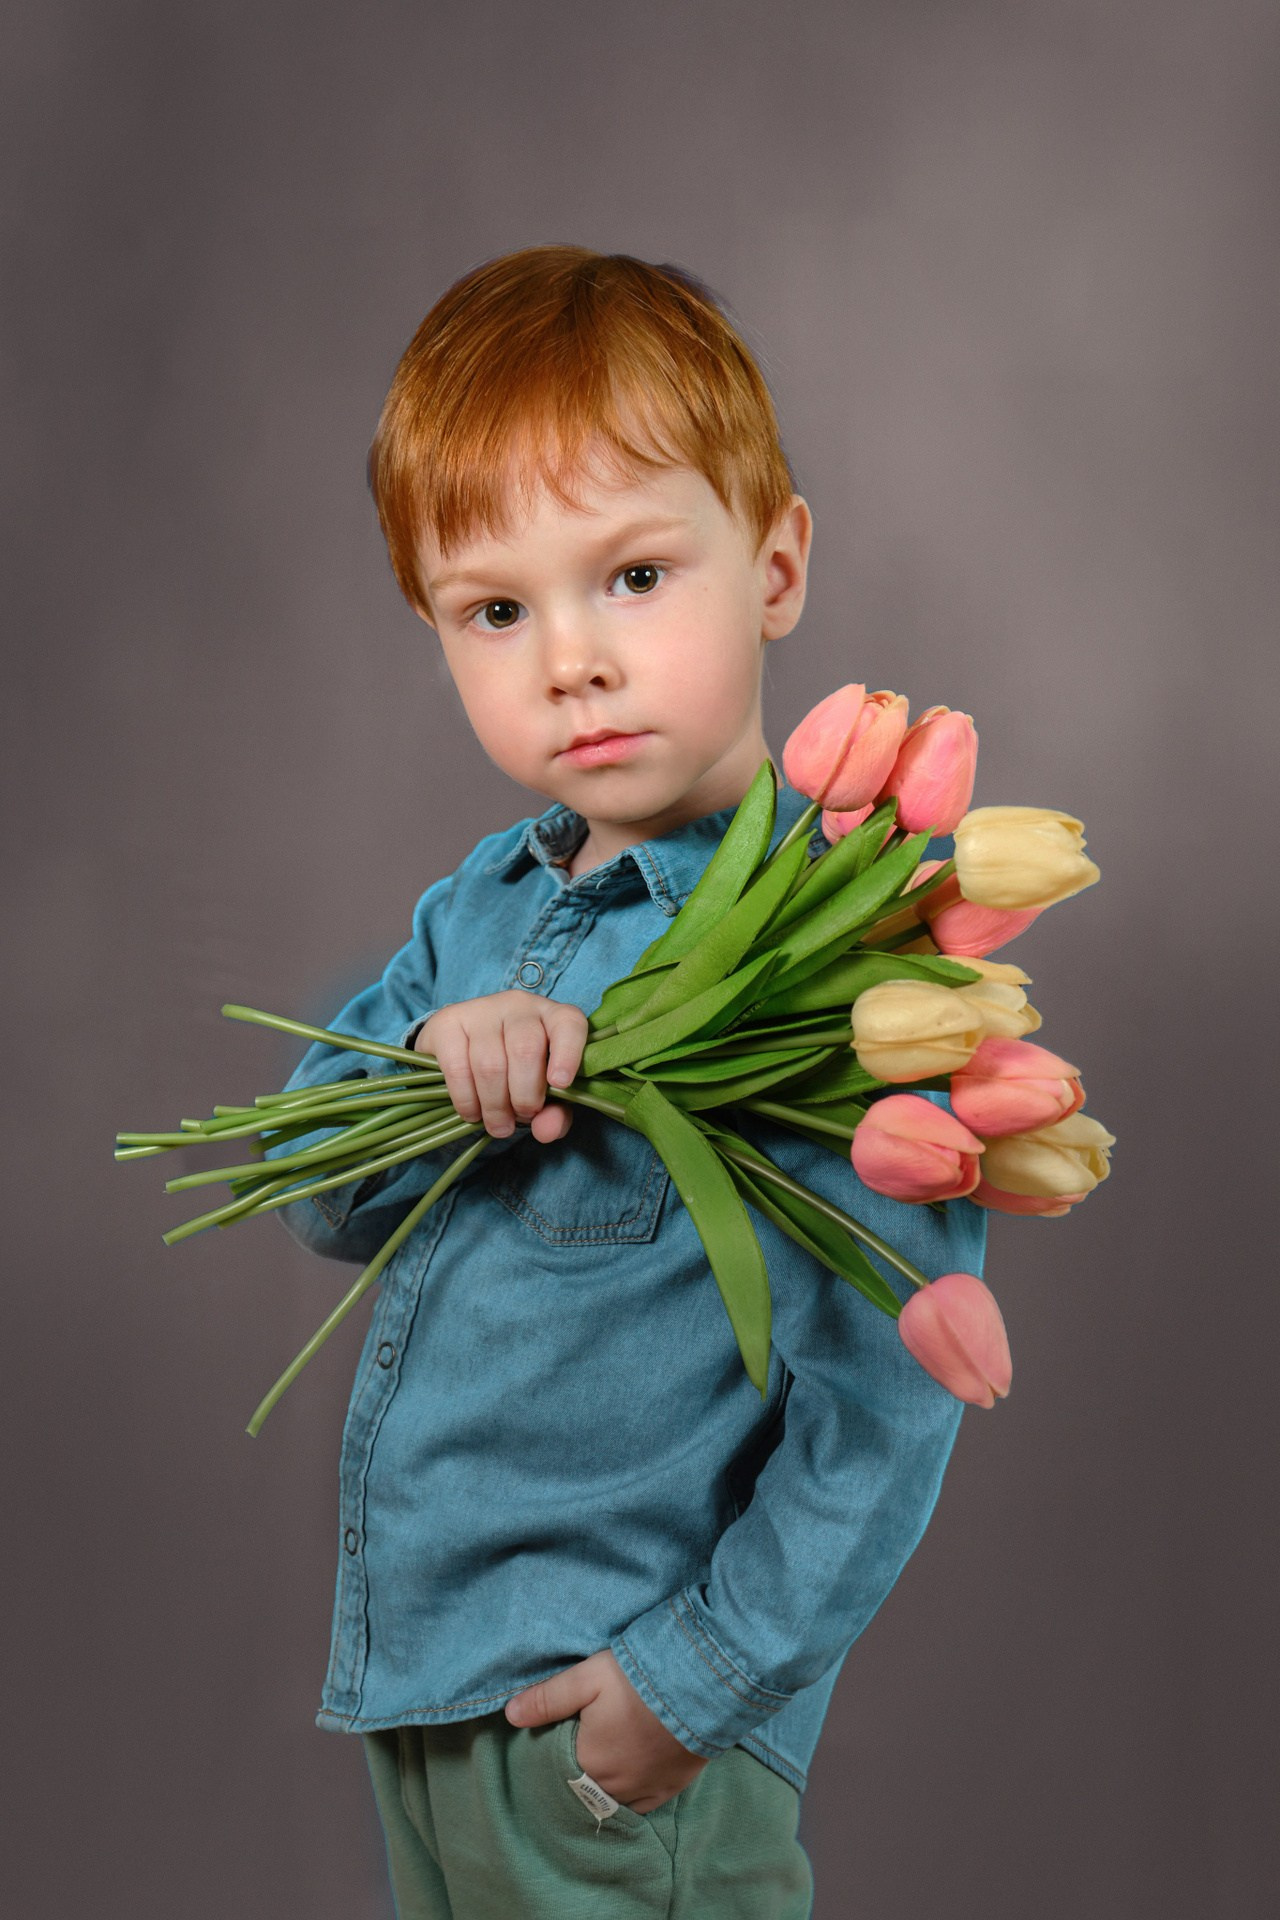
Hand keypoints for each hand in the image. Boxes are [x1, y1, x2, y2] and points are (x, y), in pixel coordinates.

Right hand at [415, 991, 586, 1145]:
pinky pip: (457, 1068)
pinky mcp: (447, 1022)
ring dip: (495, 1105)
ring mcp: (480, 1010)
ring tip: (499, 1125)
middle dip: (525, 1096)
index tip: (560, 1084)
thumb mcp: (542, 1092)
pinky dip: (467, 1099)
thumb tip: (547, 1131)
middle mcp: (517, 1006)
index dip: (568, 1053)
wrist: (462, 1049)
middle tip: (522, 1117)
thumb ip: (554, 1113)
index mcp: (551, 1016)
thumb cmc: (514, 1072)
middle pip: (525, 1049)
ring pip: (490, 1063)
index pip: (568, 1023)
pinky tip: (472, 1112)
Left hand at [505, 1649, 709, 1813]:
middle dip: (578, 1774)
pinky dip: (631, 1798)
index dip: (553, 1757)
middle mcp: (612, 1786)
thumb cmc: (638, 1679)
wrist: (700, 1686)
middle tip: (579, 1750)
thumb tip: (510, 1715)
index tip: (555, 1740)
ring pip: (612, 1800)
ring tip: (600, 1766)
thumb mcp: (587, 1678)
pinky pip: (642, 1805)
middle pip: (585, 1788)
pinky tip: (627, 1784)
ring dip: (603, 1788)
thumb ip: (547, 1698)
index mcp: (587, 1762)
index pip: (558, 1771)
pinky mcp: (669, 1788)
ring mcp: (643, 1790)